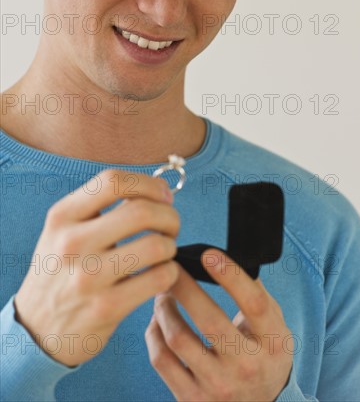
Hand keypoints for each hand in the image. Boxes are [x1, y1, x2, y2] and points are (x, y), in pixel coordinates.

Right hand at [14, 169, 179, 365]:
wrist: (36, 330)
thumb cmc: (61, 271)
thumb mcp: (65, 231)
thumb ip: (101, 206)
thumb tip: (157, 188)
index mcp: (62, 216)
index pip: (113, 181)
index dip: (148, 184)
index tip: (163, 195)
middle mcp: (72, 243)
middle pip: (141, 211)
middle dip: (169, 216)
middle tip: (170, 226)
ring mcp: (89, 277)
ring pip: (156, 245)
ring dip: (170, 246)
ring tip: (164, 252)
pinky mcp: (107, 307)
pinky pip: (160, 277)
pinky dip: (170, 272)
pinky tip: (160, 274)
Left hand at [145, 249, 292, 400]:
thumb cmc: (264, 354)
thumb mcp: (274, 325)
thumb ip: (255, 293)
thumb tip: (226, 258)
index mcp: (272, 342)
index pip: (254, 304)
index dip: (231, 275)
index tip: (208, 254)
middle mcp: (247, 366)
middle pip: (209, 320)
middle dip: (183, 286)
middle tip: (170, 267)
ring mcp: (218, 386)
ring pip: (178, 338)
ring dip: (164, 308)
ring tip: (163, 293)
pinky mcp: (192, 399)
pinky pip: (161, 360)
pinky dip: (153, 333)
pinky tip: (158, 320)